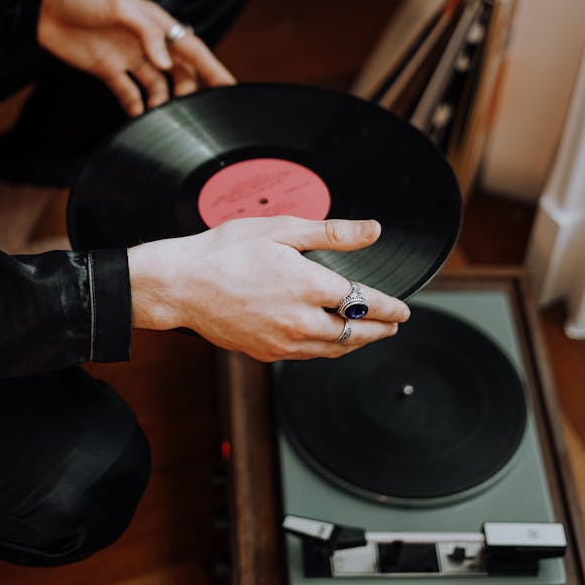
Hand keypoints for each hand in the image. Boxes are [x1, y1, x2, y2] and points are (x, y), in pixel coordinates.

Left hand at [37, 0, 234, 115]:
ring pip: (158, 85)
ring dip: (164, 102)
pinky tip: (139, 119)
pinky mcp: (106, 69)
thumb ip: (147, 33)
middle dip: (190, 90)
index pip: (192, 48)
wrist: (43, 5)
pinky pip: (128, 92)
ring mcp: (128, 56)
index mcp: (156, 23)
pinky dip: (136, 107)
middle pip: (179, 70)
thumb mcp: (120, 6)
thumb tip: (165, 64)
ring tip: (164, 118)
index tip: (230, 87)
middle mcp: (146, 42)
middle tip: (193, 111)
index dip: (212, 68)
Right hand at [127, 217, 409, 360]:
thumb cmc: (224, 251)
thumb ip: (331, 233)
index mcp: (308, 286)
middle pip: (355, 332)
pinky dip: (327, 349)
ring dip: (356, 343)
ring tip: (368, 335)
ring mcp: (282, 341)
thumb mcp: (280, 229)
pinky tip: (328, 341)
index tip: (403, 309)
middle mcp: (300, 320)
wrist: (181, 285)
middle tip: (394, 325)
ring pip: (333, 349)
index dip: (390, 307)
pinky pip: (307, 356)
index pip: (364, 301)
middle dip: (380, 329)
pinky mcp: (265, 352)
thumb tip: (371, 230)